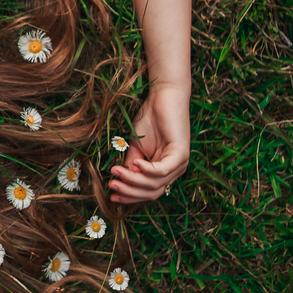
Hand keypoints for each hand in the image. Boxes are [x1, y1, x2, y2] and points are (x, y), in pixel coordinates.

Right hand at [108, 85, 190, 204]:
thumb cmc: (150, 119)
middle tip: (111, 186)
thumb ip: (131, 165)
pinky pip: (162, 170)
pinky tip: (135, 164)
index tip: (111, 194)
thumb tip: (120, 181)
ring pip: (155, 183)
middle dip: (130, 191)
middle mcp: (175, 171)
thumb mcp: (136, 146)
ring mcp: (180, 163)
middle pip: (152, 192)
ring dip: (133, 180)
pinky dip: (146, 170)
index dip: (130, 195)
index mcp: (165, 170)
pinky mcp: (181, 154)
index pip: (149, 192)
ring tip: (116, 172)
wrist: (163, 97)